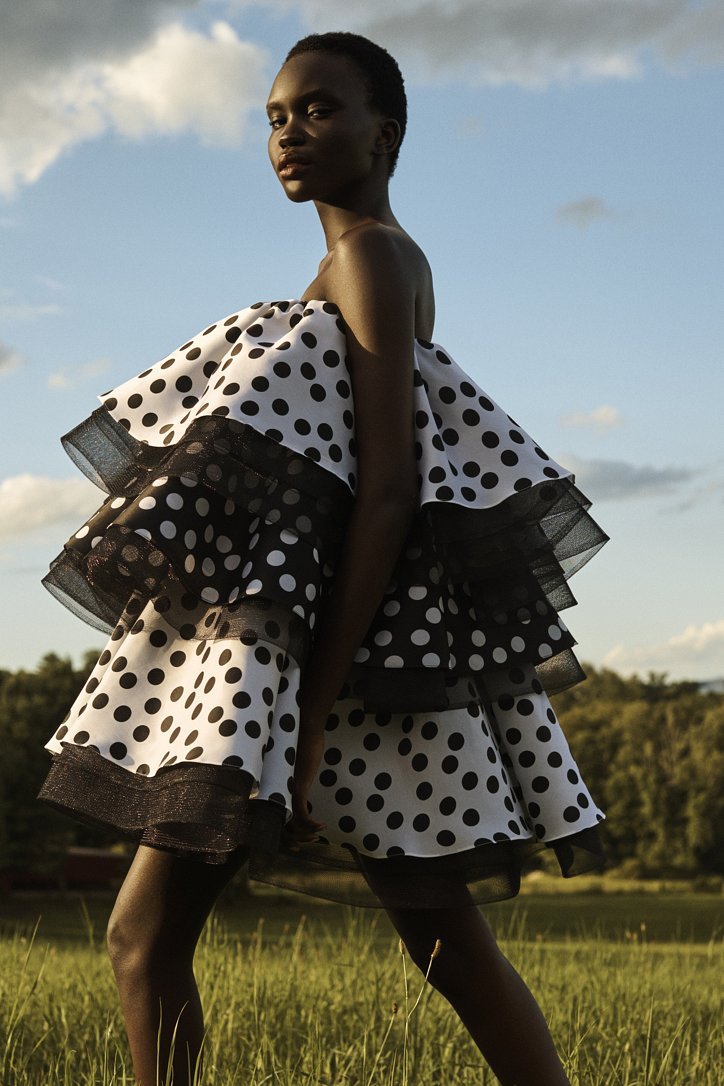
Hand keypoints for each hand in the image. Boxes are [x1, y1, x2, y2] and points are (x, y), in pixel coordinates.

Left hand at [284, 726, 326, 844]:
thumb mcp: (297, 767)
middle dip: (297, 838)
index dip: (286, 834)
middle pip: (281, 828)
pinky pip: (302, 816)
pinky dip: (311, 824)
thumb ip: (294, 779)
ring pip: (292, 825)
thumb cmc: (303, 744)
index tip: (298, 841)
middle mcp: (277, 793)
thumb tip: (299, 785)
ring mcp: (286, 792)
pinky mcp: (297, 789)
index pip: (274, 820)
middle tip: (312, 840)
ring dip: (307, 833)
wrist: (306, 730)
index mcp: (275, 790)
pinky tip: (321, 825)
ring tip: (319, 832)